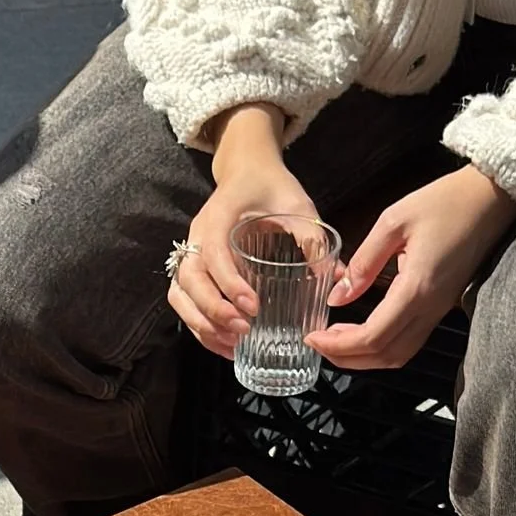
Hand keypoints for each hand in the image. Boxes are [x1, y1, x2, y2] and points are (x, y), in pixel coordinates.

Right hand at [169, 104, 318, 358]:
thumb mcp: (296, 204)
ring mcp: (190, 255)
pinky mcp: (192, 270)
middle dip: (213, 311)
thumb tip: (334, 276)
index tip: (253, 307)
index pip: (213, 255)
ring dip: (202, 324)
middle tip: (244, 330)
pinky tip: (225, 343)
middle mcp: (196, 238)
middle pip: (188, 282)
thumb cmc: (270, 186)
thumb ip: (312, 238)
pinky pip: (184, 303)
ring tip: (232, 344)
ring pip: (180, 296)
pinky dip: (200, 327)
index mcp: (217, 217)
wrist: (246, 171)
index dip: (229, 284)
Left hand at [308, 167, 515, 369]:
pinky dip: (382, 347)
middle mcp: (430, 308)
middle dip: (346, 358)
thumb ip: (364, 263)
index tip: (311, 337)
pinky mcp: (442, 307)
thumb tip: (337, 297)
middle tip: (318, 342)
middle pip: (384, 356)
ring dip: (364, 358)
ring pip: (398, 355)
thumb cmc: (446, 201)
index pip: (372, 337)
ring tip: (336, 340)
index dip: (337, 345)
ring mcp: (439, 311)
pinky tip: (363, 331)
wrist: (492, 197)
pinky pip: (410, 342)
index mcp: (416, 288)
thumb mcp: (394, 221)